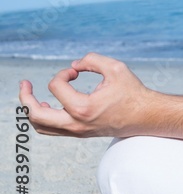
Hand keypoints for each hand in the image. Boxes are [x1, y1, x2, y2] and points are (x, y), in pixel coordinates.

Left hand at [19, 53, 151, 137]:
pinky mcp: (80, 133)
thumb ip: (92, 60)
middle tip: (25, 84)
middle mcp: (76, 123)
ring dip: (31, 109)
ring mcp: (77, 131)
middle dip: (26, 97)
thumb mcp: (116, 68)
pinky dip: (42, 118)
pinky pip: (51, 129)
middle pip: (36, 114)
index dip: (63, 73)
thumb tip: (74, 65)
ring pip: (40, 126)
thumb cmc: (133, 92)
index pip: (56, 86)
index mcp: (83, 108)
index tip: (75, 71)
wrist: (146, 116)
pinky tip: (47, 105)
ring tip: (31, 95)